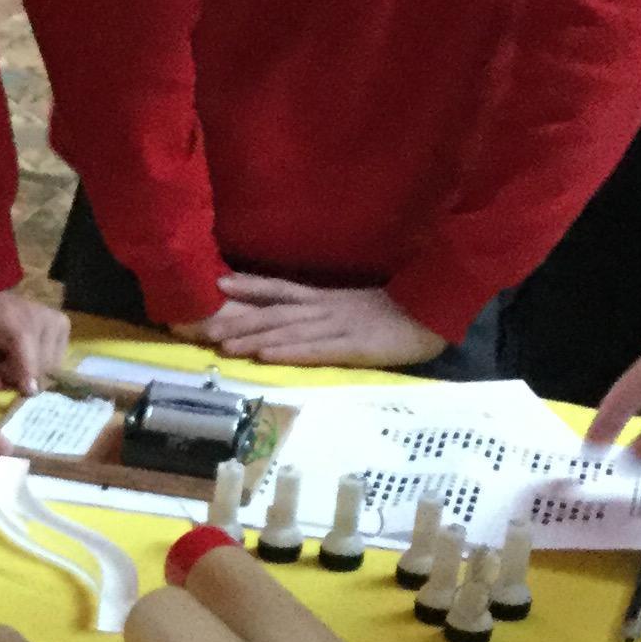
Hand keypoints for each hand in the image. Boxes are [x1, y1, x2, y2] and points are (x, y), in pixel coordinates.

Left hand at [0, 288, 69, 397]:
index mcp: (14, 323)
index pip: (30, 359)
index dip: (26, 380)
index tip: (25, 392)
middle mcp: (42, 319)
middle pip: (42, 369)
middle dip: (21, 378)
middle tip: (1, 370)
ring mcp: (57, 321)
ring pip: (52, 368)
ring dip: (31, 373)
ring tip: (12, 361)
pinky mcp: (64, 325)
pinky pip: (57, 361)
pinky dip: (41, 365)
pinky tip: (25, 355)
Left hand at [188, 274, 445, 368]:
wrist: (438, 313)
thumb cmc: (400, 313)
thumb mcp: (356, 306)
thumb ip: (328, 309)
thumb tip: (298, 315)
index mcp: (327, 299)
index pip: (281, 289)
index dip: (250, 286)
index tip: (218, 283)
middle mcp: (326, 309)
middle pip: (275, 314)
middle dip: (238, 321)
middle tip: (203, 328)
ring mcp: (339, 327)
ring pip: (288, 332)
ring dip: (255, 339)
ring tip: (224, 346)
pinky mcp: (354, 347)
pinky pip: (317, 351)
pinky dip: (290, 353)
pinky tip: (267, 358)